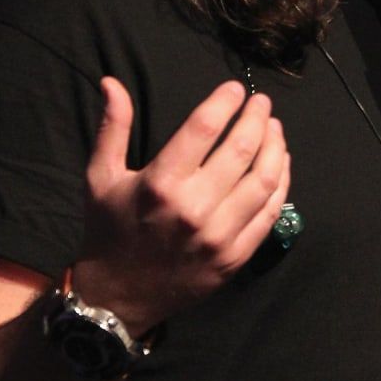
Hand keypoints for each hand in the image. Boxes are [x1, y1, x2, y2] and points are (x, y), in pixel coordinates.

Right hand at [73, 77, 290, 335]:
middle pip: (242, 149)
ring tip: (274, 127)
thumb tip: (111, 81)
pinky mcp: (235, 257)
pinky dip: (281, 183)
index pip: (205, 128)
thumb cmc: (108, 230)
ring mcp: (219, 237)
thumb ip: (112, 127)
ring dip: (275, 147)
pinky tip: (279, 163)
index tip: (236, 89)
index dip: (225, 102)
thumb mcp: (100, 177)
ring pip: (264, 180)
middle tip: (262, 103)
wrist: (117, 299)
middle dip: (257, 118)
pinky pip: (270, 213)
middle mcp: (193, 209)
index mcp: (160, 184)